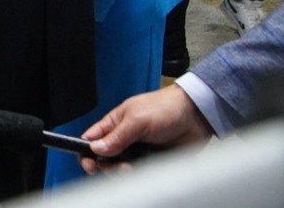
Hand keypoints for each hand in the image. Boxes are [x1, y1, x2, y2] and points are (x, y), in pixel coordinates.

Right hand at [80, 85, 212, 172]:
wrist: (196, 116)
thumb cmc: (166, 107)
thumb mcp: (137, 119)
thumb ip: (117, 136)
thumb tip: (97, 149)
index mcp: (114, 124)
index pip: (92, 141)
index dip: (87, 154)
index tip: (89, 165)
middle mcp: (124, 139)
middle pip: (105, 160)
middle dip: (109, 166)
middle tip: (119, 166)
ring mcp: (138, 152)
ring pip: (122, 170)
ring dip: (125, 172)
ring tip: (133, 168)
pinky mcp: (152, 162)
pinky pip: (142, 174)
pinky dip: (142, 175)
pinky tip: (147, 168)